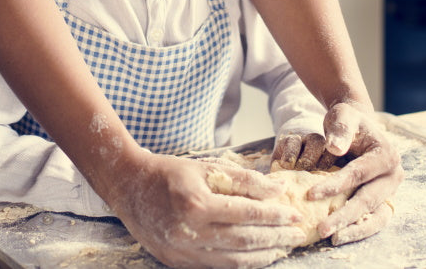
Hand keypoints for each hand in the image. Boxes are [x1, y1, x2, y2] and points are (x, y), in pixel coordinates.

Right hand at [103, 151, 308, 268]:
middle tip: (298, 233)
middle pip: (245, 240)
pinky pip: (217, 267)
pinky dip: (242, 263)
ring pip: (234, 261)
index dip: (275, 215)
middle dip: (276, 237)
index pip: (247, 213)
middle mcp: (189, 231)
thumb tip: (277, 190)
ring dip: (264, 255)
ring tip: (284, 247)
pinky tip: (258, 255)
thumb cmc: (168, 172)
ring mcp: (182, 251)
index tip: (295, 214)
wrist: (127, 186)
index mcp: (196, 203)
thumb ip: (243, 179)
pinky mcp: (177, 262)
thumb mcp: (206, 166)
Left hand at [272, 104, 402, 245]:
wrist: (357, 126)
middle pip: (368, 199)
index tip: (310, 195)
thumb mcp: (344, 116)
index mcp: (386, 155)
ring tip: (332, 238)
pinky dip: (359, 229)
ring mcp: (390, 190)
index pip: (358, 174)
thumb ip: (340, 130)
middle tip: (321, 228)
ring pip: (375, 216)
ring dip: (354, 228)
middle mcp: (393, 175)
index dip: (335, 185)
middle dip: (344, 215)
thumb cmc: (348, 121)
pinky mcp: (383, 200)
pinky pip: (374, 219)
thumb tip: (335, 149)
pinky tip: (340, 236)